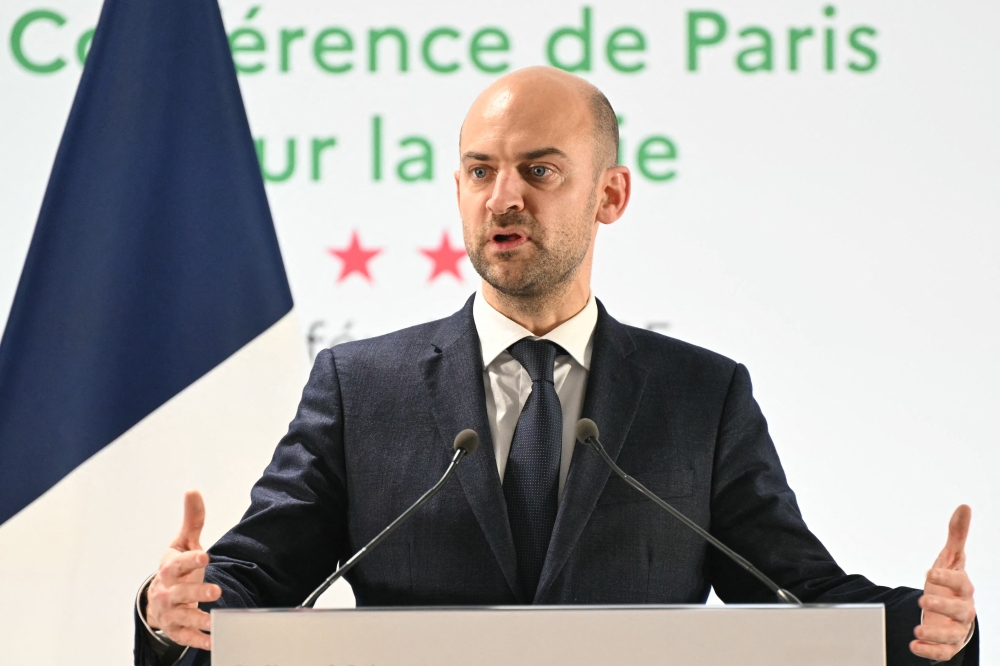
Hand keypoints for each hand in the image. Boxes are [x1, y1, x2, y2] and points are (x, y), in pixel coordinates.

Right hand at [145, 491, 221, 650]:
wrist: (160, 598)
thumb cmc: (177, 568)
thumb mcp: (184, 544)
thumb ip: (192, 520)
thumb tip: (193, 490)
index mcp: (170, 568)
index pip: (178, 563)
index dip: (190, 559)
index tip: (205, 555)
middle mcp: (167, 590)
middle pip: (180, 591)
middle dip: (196, 591)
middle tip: (216, 589)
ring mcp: (169, 611)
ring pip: (181, 615)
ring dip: (198, 618)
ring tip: (214, 619)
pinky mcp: (175, 628)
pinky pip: (184, 636)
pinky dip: (197, 639)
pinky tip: (213, 640)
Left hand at [910, 505, 975, 661]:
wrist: (949, 613)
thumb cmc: (949, 584)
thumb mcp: (949, 560)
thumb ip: (956, 535)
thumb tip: (964, 507)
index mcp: (963, 588)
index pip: (960, 582)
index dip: (947, 578)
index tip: (929, 573)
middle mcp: (963, 609)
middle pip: (959, 610)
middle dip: (941, 606)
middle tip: (921, 600)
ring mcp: (957, 628)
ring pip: (952, 634)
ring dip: (935, 634)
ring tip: (917, 631)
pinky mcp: (947, 644)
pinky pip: (943, 651)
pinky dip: (930, 651)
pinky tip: (914, 646)